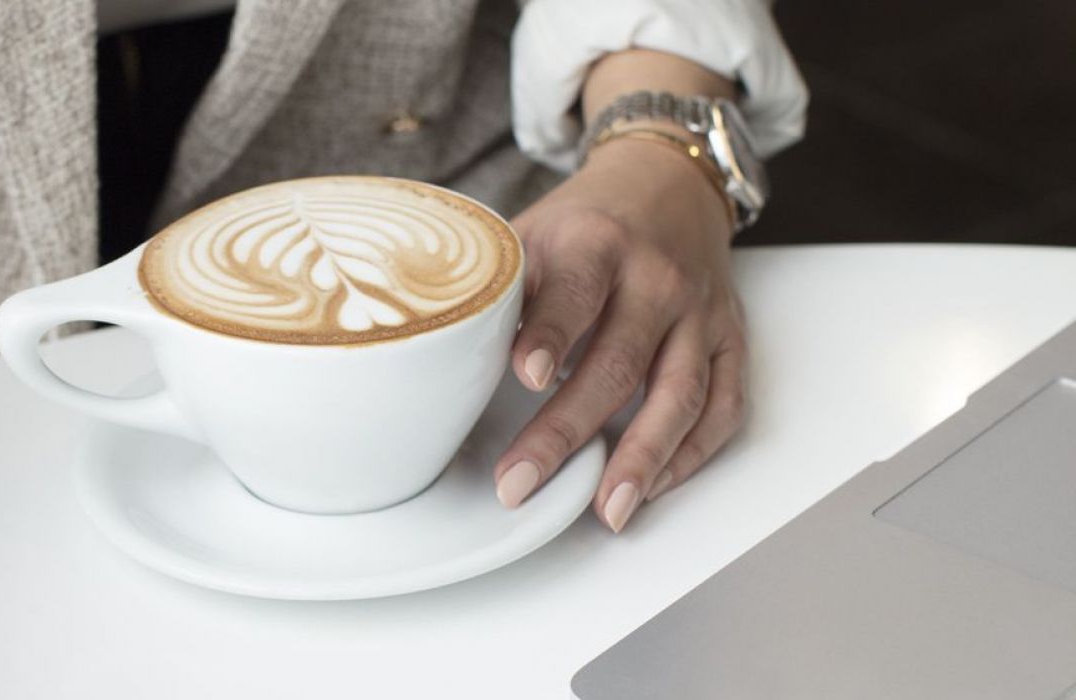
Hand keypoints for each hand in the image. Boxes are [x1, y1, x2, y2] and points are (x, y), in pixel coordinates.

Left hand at [492, 135, 747, 531]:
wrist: (668, 184)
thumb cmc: (585, 222)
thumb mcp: (535, 230)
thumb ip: (502, 286)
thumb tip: (440, 344)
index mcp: (598, 243)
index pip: (575, 294)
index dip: (550, 335)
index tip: (526, 376)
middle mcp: (657, 278)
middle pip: (617, 363)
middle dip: (566, 431)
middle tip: (520, 483)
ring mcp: (700, 312)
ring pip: (680, 394)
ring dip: (643, 459)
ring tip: (607, 511)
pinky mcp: (730, 338)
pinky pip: (723, 404)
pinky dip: (693, 451)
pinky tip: (657, 486)